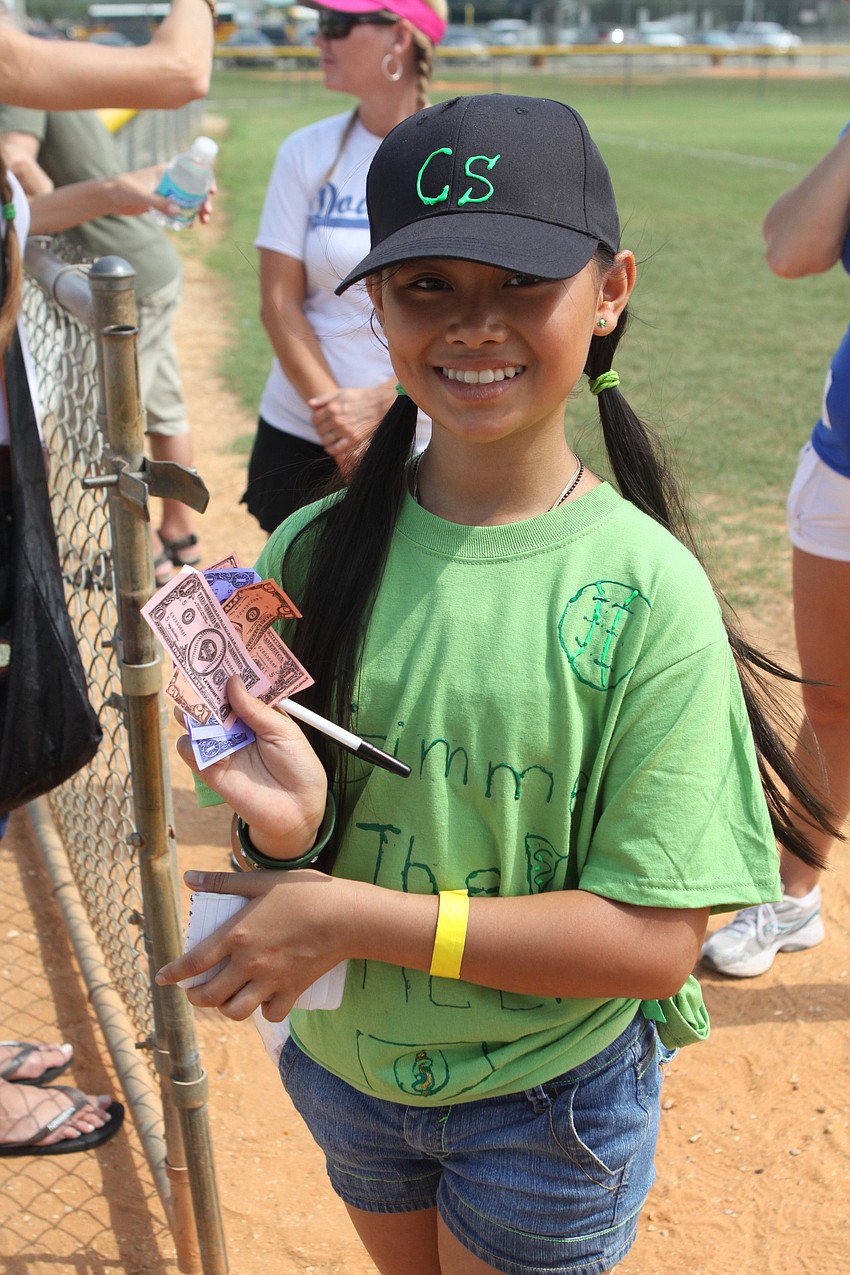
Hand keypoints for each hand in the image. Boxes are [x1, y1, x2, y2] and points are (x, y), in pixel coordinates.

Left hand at [102, 166, 215, 222]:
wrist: (110, 197)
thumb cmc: (124, 189)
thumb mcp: (142, 195)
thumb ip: (158, 202)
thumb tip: (178, 211)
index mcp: (167, 170)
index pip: (192, 170)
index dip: (205, 179)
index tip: (212, 191)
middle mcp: (170, 179)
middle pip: (194, 188)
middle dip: (204, 200)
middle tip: (207, 213)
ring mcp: (167, 191)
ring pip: (188, 199)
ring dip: (198, 209)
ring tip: (203, 221)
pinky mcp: (162, 202)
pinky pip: (179, 208)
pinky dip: (186, 216)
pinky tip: (189, 225)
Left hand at [156, 866, 355, 1020]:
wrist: (345, 915)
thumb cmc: (302, 892)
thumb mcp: (259, 880)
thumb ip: (222, 882)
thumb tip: (188, 877)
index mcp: (236, 935)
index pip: (193, 962)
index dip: (173, 974)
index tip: (162, 978)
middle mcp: (249, 963)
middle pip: (209, 996)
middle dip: (196, 997)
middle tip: (195, 990)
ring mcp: (271, 980)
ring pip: (236, 1011)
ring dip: (225, 1008)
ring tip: (225, 998)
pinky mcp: (292, 990)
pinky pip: (271, 1013)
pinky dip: (263, 1010)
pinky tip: (263, 1000)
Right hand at [176, 674, 327, 859]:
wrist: (298, 810)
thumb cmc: (299, 767)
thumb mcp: (284, 731)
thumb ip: (256, 709)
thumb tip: (233, 681)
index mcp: (255, 713)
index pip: (234, 687)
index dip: (224, 672)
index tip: (215, 653)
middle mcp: (234, 726)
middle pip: (210, 701)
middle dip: (200, 687)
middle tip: (194, 672)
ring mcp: (221, 746)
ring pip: (193, 722)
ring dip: (190, 712)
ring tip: (197, 707)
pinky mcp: (211, 769)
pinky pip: (189, 750)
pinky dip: (191, 744)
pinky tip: (206, 744)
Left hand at [308, 383, 394, 473]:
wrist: (378, 404)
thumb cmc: (358, 397)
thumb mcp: (340, 393)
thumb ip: (324, 399)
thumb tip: (310, 404)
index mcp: (332, 408)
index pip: (314, 419)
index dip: (315, 421)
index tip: (320, 421)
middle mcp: (337, 420)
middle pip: (319, 430)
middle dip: (320, 429)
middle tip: (325, 429)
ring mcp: (345, 430)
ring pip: (325, 440)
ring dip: (324, 439)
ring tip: (328, 437)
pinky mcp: (353, 439)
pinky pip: (336, 449)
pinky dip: (330, 449)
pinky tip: (330, 447)